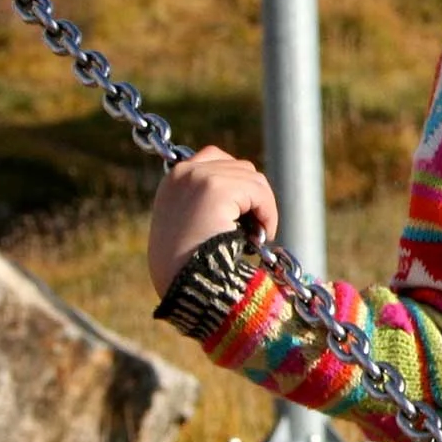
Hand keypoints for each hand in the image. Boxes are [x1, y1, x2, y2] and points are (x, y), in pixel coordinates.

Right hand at [147, 146, 278, 296]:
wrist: (185, 285)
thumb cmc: (190, 266)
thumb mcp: (191, 224)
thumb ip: (207, 201)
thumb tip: (246, 194)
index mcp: (173, 180)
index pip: (214, 157)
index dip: (237, 181)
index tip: (245, 210)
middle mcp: (182, 172)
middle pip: (239, 166)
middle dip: (252, 196)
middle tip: (254, 229)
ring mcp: (198, 177)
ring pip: (253, 178)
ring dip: (261, 206)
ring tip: (255, 236)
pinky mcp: (215, 188)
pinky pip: (259, 191)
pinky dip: (268, 213)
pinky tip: (261, 237)